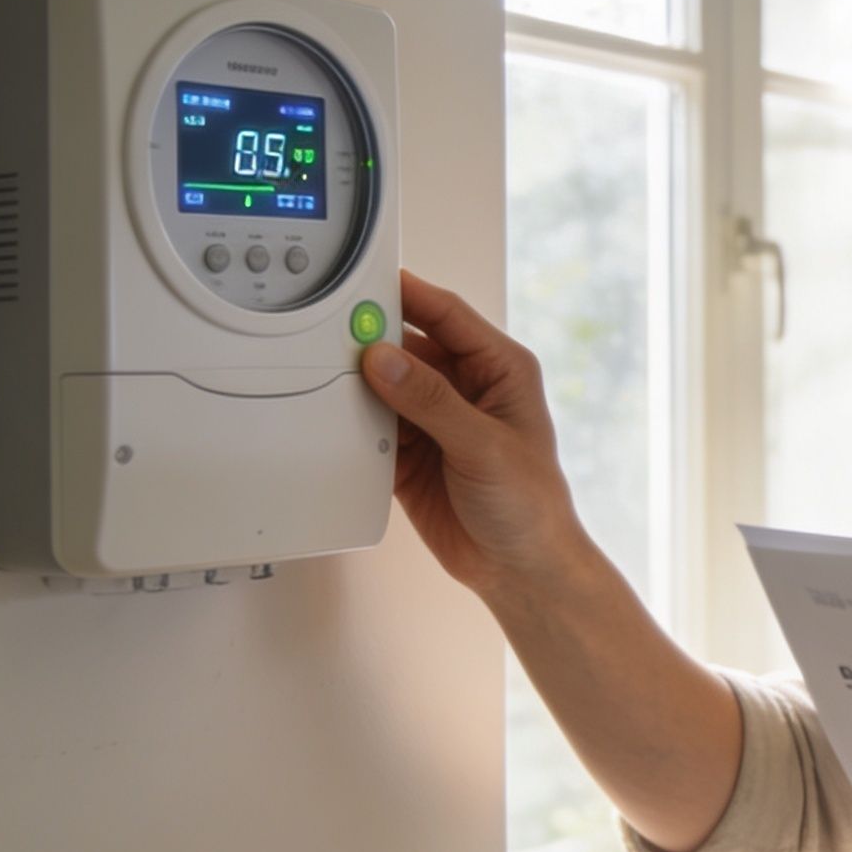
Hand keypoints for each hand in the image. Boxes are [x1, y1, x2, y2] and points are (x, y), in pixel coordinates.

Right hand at [357, 267, 598, 601]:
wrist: (520, 570)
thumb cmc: (531, 505)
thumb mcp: (483, 446)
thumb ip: (431, 401)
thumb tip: (384, 359)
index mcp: (499, 370)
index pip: (447, 315)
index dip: (408, 294)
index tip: (366, 281)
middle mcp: (465, 388)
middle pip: (407, 347)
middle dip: (371, 339)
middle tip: (329, 331)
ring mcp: (435, 421)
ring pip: (384, 385)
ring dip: (357, 383)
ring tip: (321, 373)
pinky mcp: (410, 455)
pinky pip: (372, 426)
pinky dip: (352, 423)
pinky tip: (331, 419)